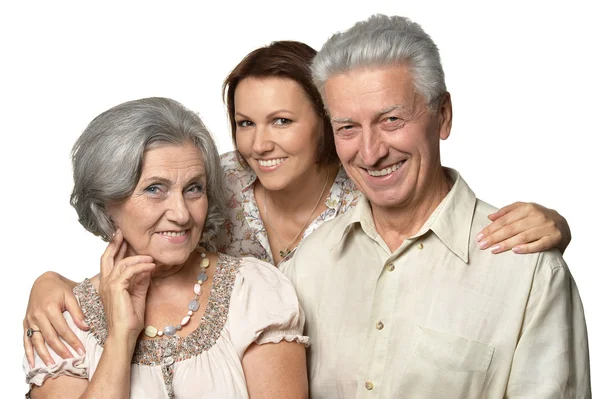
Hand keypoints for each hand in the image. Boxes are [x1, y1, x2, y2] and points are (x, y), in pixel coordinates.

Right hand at [23, 271, 85, 367]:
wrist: (43, 281)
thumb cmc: (59, 288)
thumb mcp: (71, 295)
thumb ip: (77, 311)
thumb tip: (86, 327)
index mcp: (50, 308)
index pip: (63, 329)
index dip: (73, 341)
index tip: (81, 350)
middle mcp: (38, 315)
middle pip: (50, 337)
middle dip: (61, 350)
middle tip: (72, 360)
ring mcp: (30, 320)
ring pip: (37, 341)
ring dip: (44, 355)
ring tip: (53, 365)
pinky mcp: (26, 323)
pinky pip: (26, 339)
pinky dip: (28, 352)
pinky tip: (31, 363)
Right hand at [98, 230, 154, 344]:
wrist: (125, 334)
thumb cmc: (130, 318)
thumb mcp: (138, 295)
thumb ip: (140, 281)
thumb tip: (147, 268)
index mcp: (108, 284)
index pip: (109, 262)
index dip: (116, 249)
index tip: (123, 238)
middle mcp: (105, 283)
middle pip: (107, 257)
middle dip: (115, 243)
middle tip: (122, 232)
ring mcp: (108, 285)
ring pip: (122, 263)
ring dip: (138, 257)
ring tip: (151, 257)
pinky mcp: (116, 288)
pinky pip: (130, 271)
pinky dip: (142, 266)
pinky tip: (151, 266)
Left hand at [477, 202, 570, 254]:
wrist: (564, 225)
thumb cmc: (539, 217)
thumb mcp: (524, 209)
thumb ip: (507, 211)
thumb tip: (490, 217)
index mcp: (528, 208)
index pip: (505, 220)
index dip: (490, 228)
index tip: (479, 236)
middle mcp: (538, 216)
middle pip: (511, 228)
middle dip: (494, 237)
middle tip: (482, 245)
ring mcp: (547, 227)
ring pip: (523, 237)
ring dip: (506, 244)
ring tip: (493, 250)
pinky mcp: (555, 238)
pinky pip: (539, 245)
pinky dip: (527, 248)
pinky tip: (514, 251)